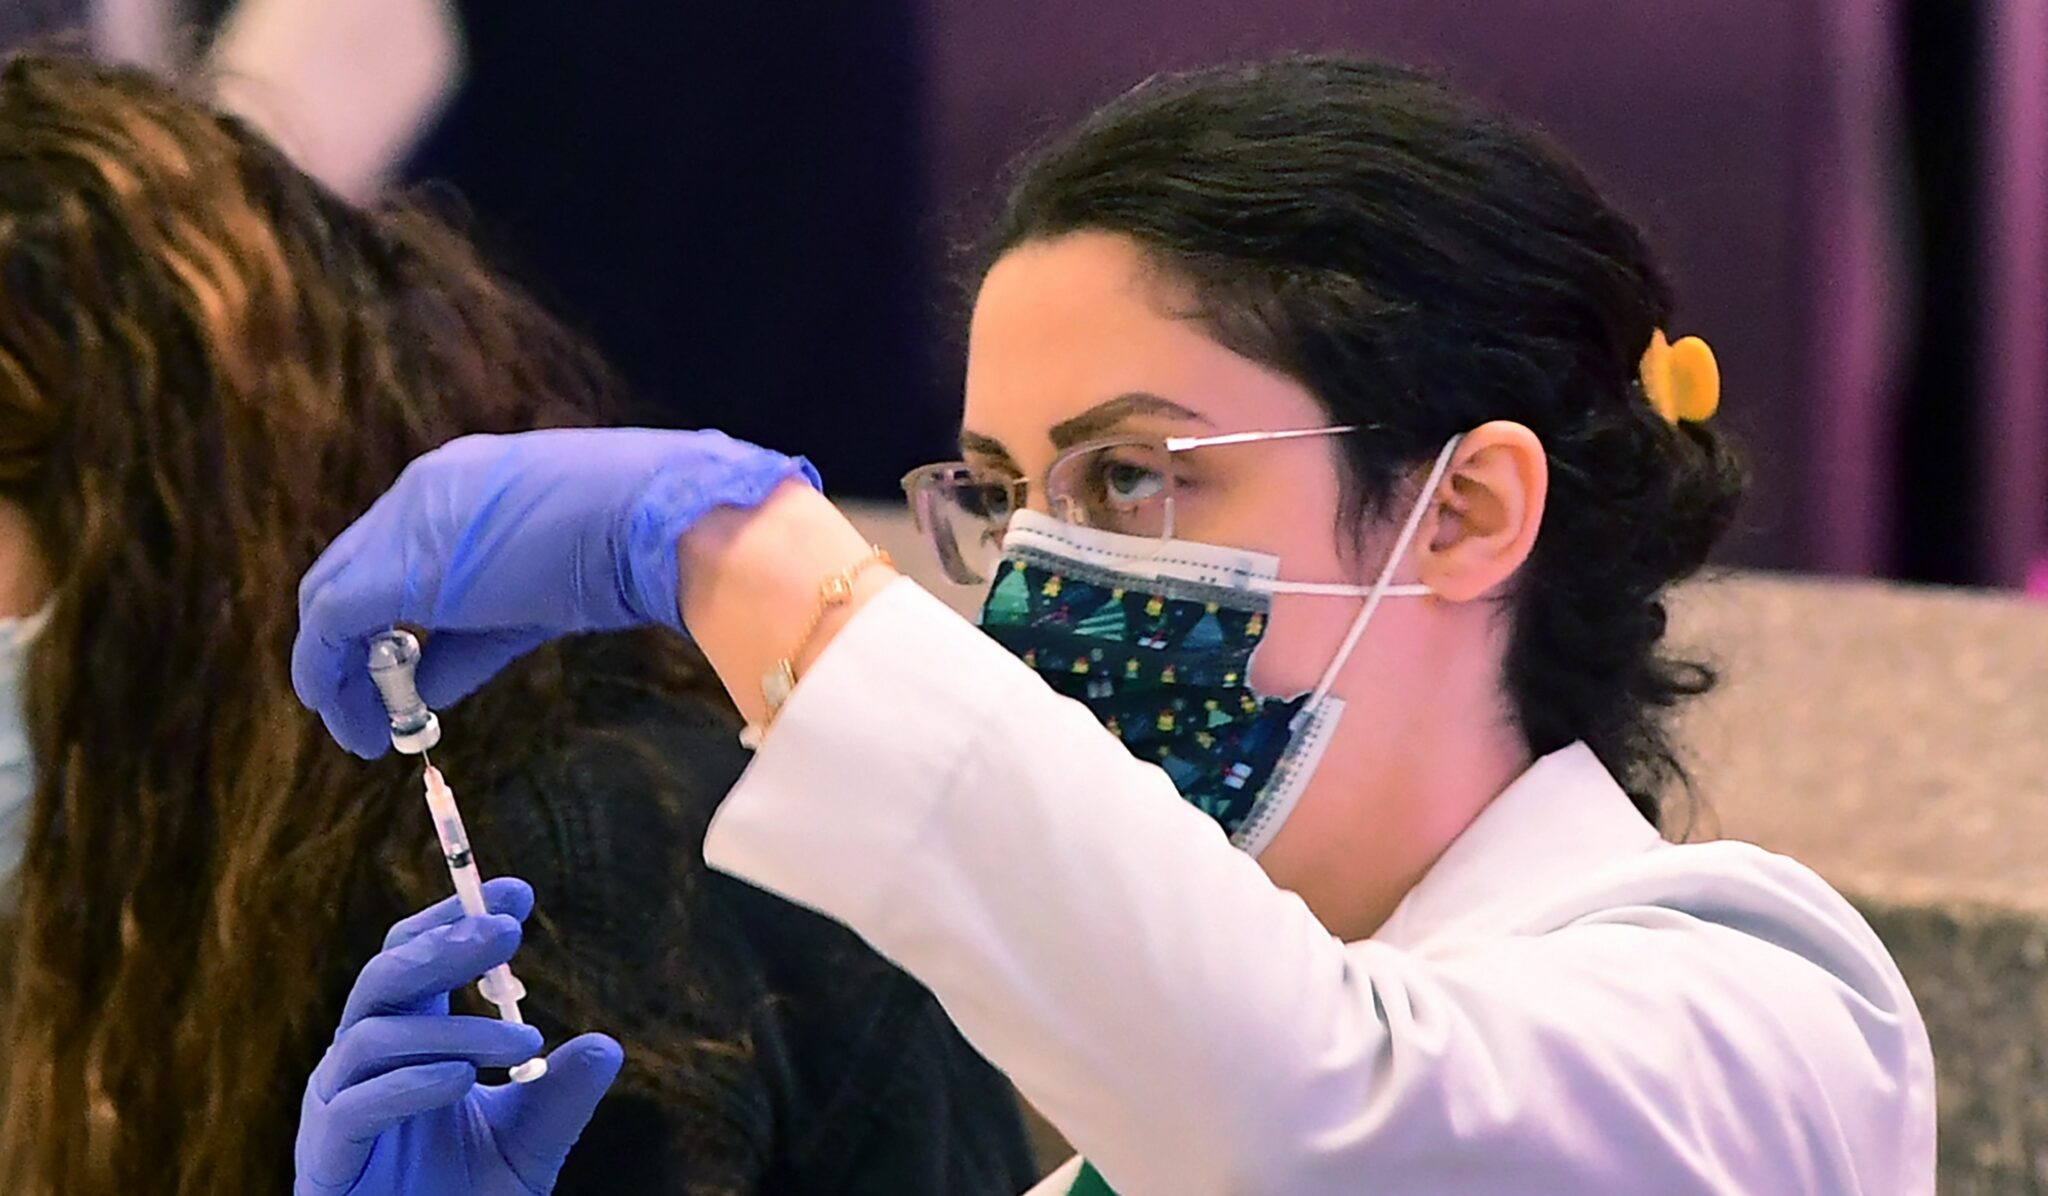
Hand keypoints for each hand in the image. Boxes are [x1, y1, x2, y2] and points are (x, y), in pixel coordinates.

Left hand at [293, 428, 816, 755]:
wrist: (658, 522)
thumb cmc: (640, 545)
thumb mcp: (557, 585)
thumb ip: (491, 628)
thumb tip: (444, 682)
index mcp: (472, 478)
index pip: (405, 549)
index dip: (394, 616)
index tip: (406, 669)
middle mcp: (427, 488)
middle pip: (355, 570)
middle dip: (355, 648)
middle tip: (367, 708)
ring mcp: (407, 524)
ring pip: (332, 598)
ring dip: (340, 672)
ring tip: (359, 730)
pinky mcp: (396, 570)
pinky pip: (331, 626)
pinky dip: (326, 676)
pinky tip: (350, 722)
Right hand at [295, 878, 624, 1195]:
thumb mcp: (531, 1144)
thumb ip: (561, 1098)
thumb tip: (607, 1046)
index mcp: (409, 1041)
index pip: (417, 956)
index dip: (457, 918)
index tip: (518, 893)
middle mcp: (365, 1062)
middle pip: (387, 975)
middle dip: (446, 944)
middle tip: (508, 931)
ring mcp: (337, 1105)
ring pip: (374, 1035)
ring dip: (456, 1030)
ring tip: (526, 1040)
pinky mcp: (324, 1156)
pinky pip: (353, 1105)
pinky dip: (410, 1085)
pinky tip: (463, 1080)